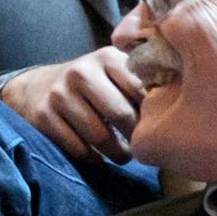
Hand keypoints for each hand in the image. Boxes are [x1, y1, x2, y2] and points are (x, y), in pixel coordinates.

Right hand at [0, 47, 144, 163]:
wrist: (37, 86)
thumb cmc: (91, 84)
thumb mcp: (114, 70)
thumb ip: (143, 79)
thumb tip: (178, 103)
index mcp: (106, 57)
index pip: (141, 90)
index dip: (153, 113)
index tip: (157, 125)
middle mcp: (81, 72)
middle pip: (121, 115)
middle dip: (136, 136)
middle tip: (142, 146)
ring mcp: (59, 94)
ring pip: (98, 136)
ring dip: (117, 153)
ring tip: (124, 156)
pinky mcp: (43, 116)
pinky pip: (77, 147)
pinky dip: (93, 158)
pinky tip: (99, 157)